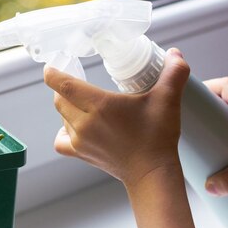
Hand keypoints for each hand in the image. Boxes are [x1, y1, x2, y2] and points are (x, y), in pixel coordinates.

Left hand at [44, 48, 189, 190]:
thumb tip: (175, 53)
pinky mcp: (81, 154)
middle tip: (78, 80)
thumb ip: (174, 73)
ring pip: (62, 117)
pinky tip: (76, 126)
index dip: (53, 73)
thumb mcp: (168, 100)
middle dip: (64, 87)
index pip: (63, 84)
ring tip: (86, 103)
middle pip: (60, 99)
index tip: (54, 65)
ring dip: (68, 107)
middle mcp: (84, 123)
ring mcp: (80, 140)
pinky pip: (61, 140)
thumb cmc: (158, 137)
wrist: (152, 173)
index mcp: (99, 105)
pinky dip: (64, 131)